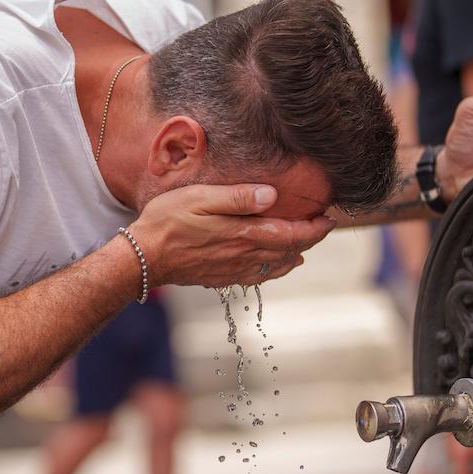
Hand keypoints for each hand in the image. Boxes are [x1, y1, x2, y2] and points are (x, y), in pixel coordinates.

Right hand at [128, 184, 335, 287]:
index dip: (314, 228)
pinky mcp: (222, 278)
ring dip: (295, 254)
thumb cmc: (168, 221)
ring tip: (305, 244)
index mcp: (243, 233)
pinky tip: (277, 265)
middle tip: (323, 226)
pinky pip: (258, 276)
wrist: (143, 258)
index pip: (291, 233)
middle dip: (310, 239)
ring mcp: (233, 269)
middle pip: (289, 250)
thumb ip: (238, 197)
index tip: (329, 218)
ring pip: (276, 266)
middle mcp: (243, 255)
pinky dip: (275, 270)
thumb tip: (272, 196)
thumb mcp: (201, 198)